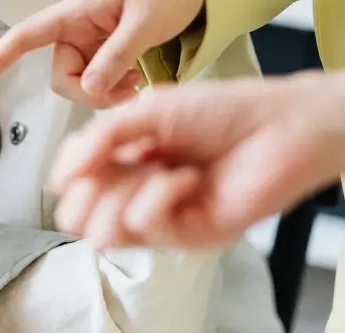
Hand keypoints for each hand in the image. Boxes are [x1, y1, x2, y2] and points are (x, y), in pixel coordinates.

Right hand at [0, 0, 205, 106]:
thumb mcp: (144, 22)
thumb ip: (117, 54)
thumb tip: (88, 89)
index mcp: (74, 13)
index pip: (25, 36)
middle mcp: (74, 31)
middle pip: (60, 76)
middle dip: (89, 93)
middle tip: (132, 91)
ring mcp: (87, 46)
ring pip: (79, 86)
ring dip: (106, 94)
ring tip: (140, 83)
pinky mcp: (102, 57)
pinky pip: (96, 85)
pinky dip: (115, 91)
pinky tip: (139, 81)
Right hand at [46, 73, 340, 249]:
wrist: (283, 126)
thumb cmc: (225, 109)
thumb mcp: (148, 109)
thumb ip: (99, 137)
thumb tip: (61, 172)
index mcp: (129, 157)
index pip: (75, 180)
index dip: (69, 169)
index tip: (82, 153)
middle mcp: (141, 190)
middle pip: (79, 216)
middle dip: (84, 193)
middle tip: (104, 172)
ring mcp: (165, 216)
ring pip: (105, 234)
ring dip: (120, 195)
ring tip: (153, 171)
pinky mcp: (190, 236)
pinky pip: (147, 227)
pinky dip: (158, 197)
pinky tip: (184, 177)